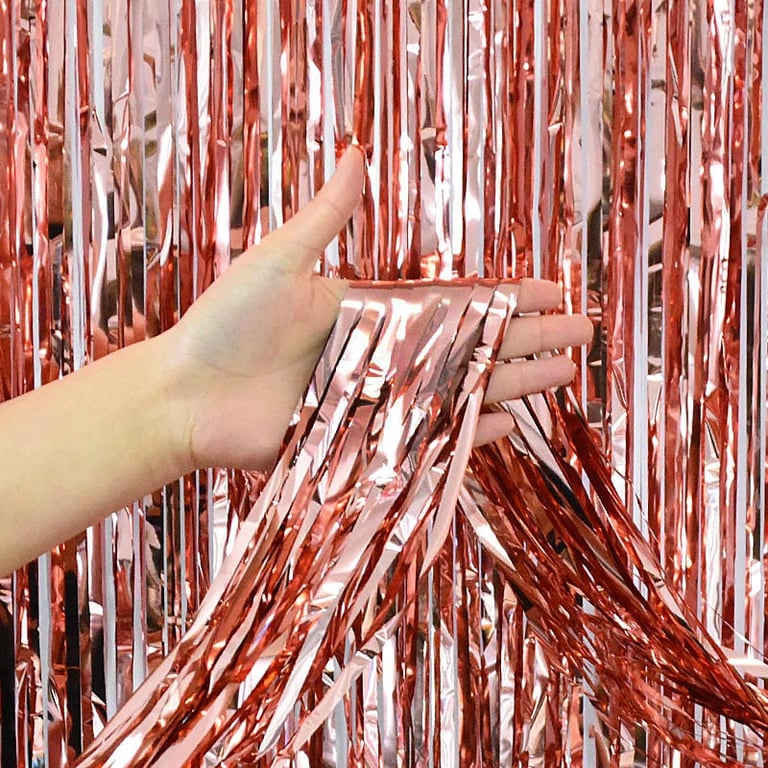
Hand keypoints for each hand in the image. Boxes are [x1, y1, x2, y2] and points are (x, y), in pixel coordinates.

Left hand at [162, 148, 591, 471]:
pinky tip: (507, 423)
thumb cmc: (225, 325)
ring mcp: (380, 401)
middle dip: (529, 340)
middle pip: (474, 347)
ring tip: (563, 375)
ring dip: (514, 383)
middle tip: (581, 335)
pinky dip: (467, 433)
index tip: (553, 290)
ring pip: (462, 390)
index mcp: (376, 310)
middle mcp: (387, 355)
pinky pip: (428, 438)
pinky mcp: (365, 441)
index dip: (507, 297)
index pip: (458, 303)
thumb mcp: (279, 260)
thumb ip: (327, 215)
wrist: (184, 396)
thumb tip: (356, 151)